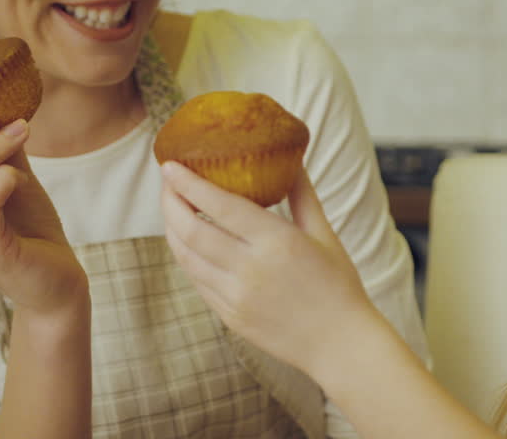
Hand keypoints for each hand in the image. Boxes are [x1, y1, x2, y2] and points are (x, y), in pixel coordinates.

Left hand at [161, 162, 378, 377]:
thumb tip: (290, 161)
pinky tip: (187, 242)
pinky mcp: (229, 316)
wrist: (339, 344)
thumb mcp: (324, 235)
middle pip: (192, 230)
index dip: (190, 184)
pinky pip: (197, 281)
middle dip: (171, 202)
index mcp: (276, 242)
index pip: (220, 206)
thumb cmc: (338, 285)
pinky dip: (186, 257)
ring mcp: (235, 297)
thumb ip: (302, 196)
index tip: (171, 165)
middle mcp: (250, 269)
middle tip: (167, 182)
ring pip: (187, 257)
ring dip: (172, 229)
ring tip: (172, 208)